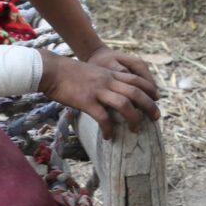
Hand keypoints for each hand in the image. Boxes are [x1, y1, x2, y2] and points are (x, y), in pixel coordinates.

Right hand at [40, 50, 160, 138]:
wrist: (48, 69)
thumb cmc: (65, 71)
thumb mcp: (89, 70)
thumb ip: (102, 79)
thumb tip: (109, 92)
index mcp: (108, 73)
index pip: (136, 79)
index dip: (150, 89)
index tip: (156, 98)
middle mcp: (107, 81)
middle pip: (137, 92)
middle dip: (150, 106)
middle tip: (155, 118)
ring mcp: (97, 91)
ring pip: (125, 104)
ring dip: (134, 119)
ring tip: (136, 130)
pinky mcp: (86, 101)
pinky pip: (103, 118)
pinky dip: (109, 129)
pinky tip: (109, 136)